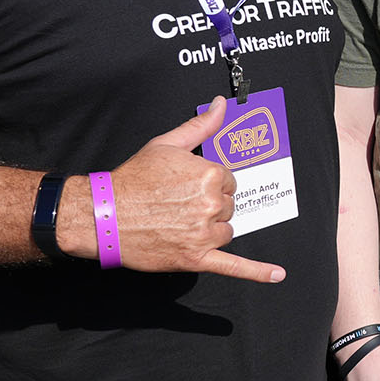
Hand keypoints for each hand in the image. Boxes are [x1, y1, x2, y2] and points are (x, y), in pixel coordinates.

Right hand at [74, 98, 286, 281]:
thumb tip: (220, 105)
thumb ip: (200, 126)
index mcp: (210, 175)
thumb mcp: (167, 144)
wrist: (102, 214)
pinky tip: (276, 275)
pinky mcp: (196, 258)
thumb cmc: (132, 180)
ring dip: (211, 229)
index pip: (228, 181)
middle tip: (177, 205)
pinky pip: (234, 267)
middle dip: (208, 206)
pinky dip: (257, 272)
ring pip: (226, 231)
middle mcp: (212, 204)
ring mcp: (205, 233)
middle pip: (228, 207)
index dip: (209, 184)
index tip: (187, 186)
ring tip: (179, 223)